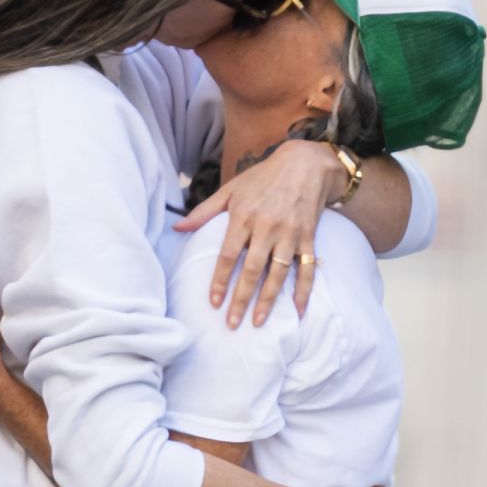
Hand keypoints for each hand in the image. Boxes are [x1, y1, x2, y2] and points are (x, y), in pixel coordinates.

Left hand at [174, 140, 343, 328]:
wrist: (306, 163)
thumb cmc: (263, 177)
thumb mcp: (231, 189)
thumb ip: (204, 212)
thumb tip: (177, 228)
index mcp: (245, 216)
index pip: (229, 254)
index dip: (220, 280)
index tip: (213, 302)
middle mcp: (268, 227)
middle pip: (253, 270)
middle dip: (242, 298)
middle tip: (232, 323)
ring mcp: (290, 234)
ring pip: (278, 273)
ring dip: (268, 300)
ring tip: (258, 322)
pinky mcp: (309, 238)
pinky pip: (307, 269)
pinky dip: (304, 291)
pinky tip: (298, 312)